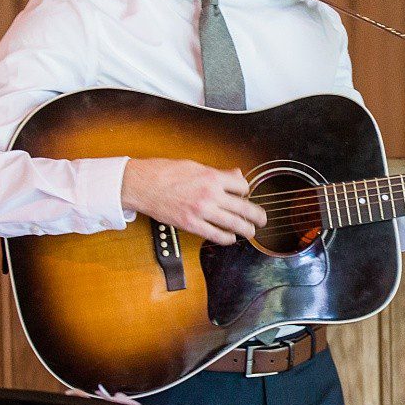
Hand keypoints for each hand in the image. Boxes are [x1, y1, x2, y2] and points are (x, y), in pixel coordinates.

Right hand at [121, 158, 266, 245]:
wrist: (142, 184)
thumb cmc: (165, 172)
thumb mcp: (195, 165)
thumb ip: (218, 173)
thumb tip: (237, 175)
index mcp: (212, 177)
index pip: (243, 187)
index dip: (246, 191)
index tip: (244, 195)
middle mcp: (210, 194)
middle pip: (244, 208)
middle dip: (258, 215)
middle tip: (263, 219)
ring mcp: (201, 211)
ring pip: (234, 224)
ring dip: (246, 230)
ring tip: (251, 231)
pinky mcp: (191, 224)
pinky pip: (215, 235)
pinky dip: (227, 239)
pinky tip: (230, 238)